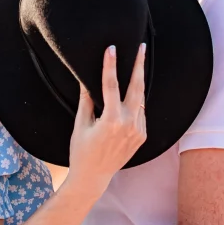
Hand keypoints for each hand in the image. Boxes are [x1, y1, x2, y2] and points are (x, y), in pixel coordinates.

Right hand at [67, 44, 146, 192]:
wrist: (93, 177)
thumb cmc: (81, 150)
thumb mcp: (80, 124)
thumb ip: (86, 100)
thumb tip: (86, 78)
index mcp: (112, 120)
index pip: (111, 85)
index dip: (110, 65)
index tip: (111, 48)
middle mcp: (129, 124)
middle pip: (137, 88)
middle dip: (139, 66)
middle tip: (142, 47)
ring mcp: (138, 131)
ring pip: (140, 100)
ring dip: (138, 82)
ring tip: (138, 63)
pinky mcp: (142, 136)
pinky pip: (141, 112)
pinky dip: (137, 101)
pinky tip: (133, 90)